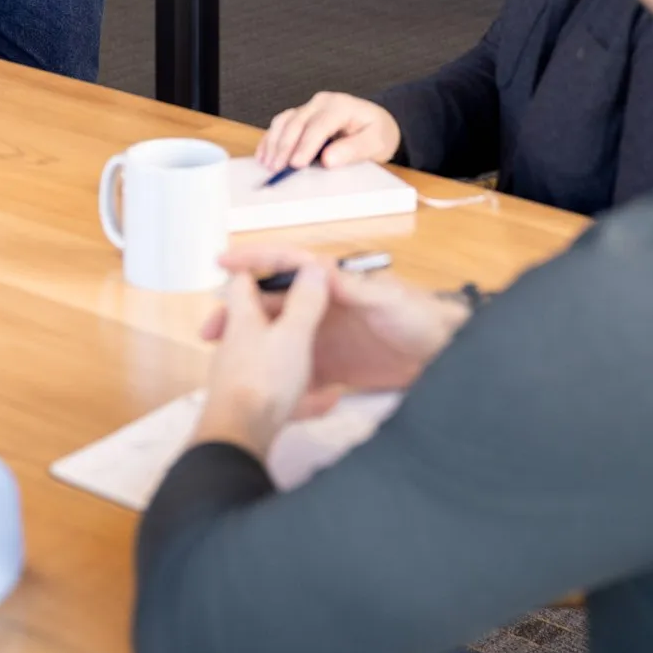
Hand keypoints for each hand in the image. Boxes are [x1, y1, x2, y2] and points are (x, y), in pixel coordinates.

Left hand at [192, 262, 331, 459]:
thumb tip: (314, 266)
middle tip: (307, 315)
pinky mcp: (246, 404)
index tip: (272, 265)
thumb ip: (305, 301)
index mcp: (244, 318)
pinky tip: (327, 401)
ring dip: (292, 354)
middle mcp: (235, 343)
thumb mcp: (294, 334)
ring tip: (319, 359)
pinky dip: (301, 392)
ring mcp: (238, 375)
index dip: (256, 267)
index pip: (242, 281)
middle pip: (254, 319)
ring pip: (266, 356)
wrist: (239, 438)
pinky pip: (278, 391)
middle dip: (278, 315)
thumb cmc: (264, 380)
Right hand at [202, 245, 468, 402]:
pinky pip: (294, 372)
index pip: (285, 265)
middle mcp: (320, 307)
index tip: (221, 263)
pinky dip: (275, 380)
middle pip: (270, 305)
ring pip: (275, 338)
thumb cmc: (418, 315)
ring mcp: (322, 338)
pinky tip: (256, 391)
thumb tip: (314, 270)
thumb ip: (350, 287)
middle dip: (237, 313)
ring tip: (221, 363)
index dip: (253, 261)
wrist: (445, 356)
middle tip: (208, 331)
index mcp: (330, 282)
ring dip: (249, 346)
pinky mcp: (331, 369)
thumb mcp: (384, 298)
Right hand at [257, 90, 400, 173]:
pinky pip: (281, 124)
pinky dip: (271, 139)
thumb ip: (354, 149)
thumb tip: (328, 159)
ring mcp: (309, 108)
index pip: (319, 125)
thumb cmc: (377, 132)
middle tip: (277, 169)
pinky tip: (264, 154)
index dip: (306, 145)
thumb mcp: (376, 142)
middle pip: (297, 122)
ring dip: (274, 143)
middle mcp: (321, 103)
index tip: (296, 164)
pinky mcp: (301, 116)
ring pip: (285, 121)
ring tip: (268, 165)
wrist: (376, 123)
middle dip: (285, 147)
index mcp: (341, 106)